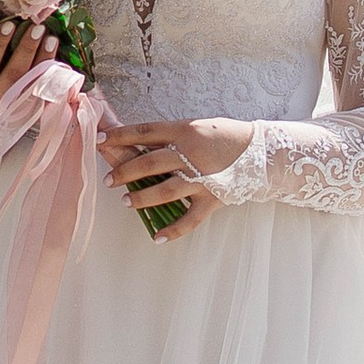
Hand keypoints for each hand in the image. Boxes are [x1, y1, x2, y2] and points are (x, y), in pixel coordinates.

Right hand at [0, 18, 58, 107]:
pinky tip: (61, 63)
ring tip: (51, 39)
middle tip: (37, 28)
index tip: (8, 25)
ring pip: (32, 85)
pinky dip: (53, 80)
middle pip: (14, 76)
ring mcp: (15, 111)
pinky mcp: (30, 114)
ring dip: (43, 62)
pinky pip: (44, 96)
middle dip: (26, 50)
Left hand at [99, 114, 258, 240]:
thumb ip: (171, 136)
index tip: (100, 138)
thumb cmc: (226, 135)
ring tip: (126, 201)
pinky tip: (156, 238)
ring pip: (165, 190)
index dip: (120, 135)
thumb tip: (138, 141)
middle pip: (149, 162)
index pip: (144, 131)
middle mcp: (190, 154)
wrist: (262, 152)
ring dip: (142, 197)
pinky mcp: (212, 199)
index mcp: (185, 130)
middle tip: (110, 180)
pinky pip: (190, 219)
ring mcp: (201, 179)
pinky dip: (173, 230)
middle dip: (125, 171)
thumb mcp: (198, 126)